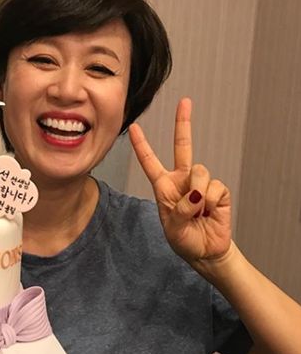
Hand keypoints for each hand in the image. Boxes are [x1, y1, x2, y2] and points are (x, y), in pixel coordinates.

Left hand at [128, 98, 231, 263]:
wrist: (206, 252)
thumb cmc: (184, 239)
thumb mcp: (173, 228)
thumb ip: (180, 210)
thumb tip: (196, 193)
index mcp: (164, 186)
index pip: (150, 162)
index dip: (142, 146)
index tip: (134, 128)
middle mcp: (182, 179)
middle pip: (183, 146)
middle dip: (183, 123)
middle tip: (185, 101)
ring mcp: (200, 183)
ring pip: (199, 171)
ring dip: (197, 195)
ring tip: (197, 213)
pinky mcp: (218, 190)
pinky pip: (214, 187)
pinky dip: (210, 202)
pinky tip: (209, 212)